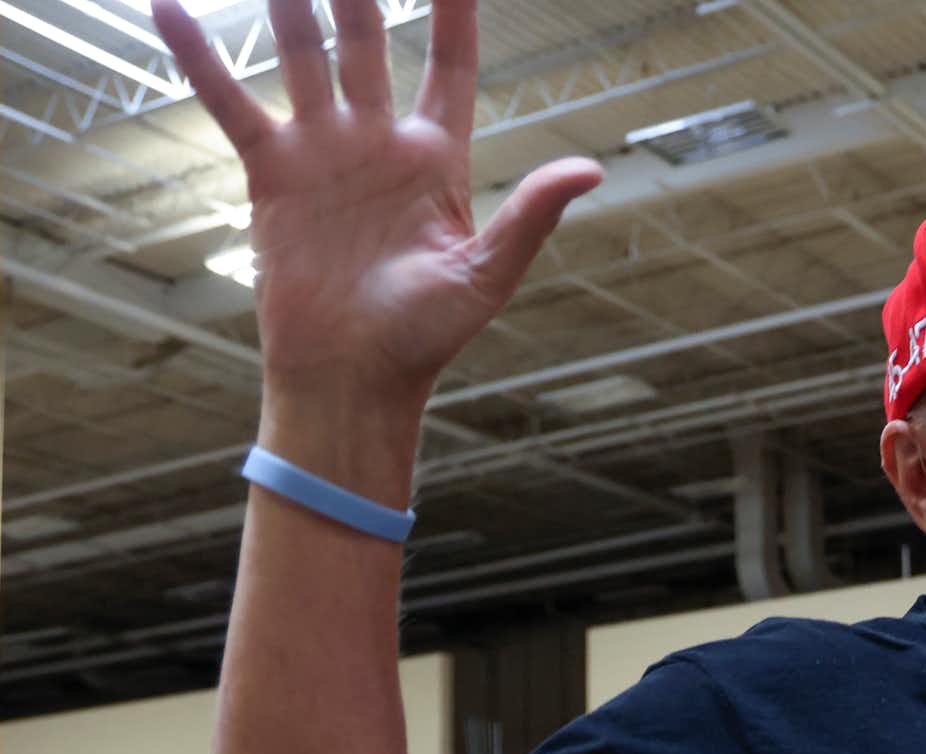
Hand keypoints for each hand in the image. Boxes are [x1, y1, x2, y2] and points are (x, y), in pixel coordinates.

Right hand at [152, 0, 602, 420]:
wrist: (352, 378)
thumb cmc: (426, 336)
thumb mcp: (486, 274)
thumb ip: (530, 215)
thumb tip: (590, 170)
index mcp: (437, 157)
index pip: (449, 62)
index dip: (453, 9)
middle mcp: (377, 140)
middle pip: (367, 39)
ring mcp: (322, 149)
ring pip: (302, 53)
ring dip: (288, 2)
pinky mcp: (271, 171)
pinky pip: (231, 102)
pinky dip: (200, 57)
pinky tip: (169, 7)